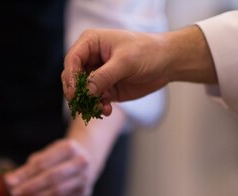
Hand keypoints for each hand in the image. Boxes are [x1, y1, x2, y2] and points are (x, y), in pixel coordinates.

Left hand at [4, 139, 96, 195]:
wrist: (88, 157)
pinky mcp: (85, 192)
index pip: (43, 163)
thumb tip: (11, 181)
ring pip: (57, 191)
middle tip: (13, 194)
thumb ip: (32, 165)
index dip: (24, 173)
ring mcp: (85, 178)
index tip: (8, 181)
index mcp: (69, 147)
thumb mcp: (49, 152)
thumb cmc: (61, 156)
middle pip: (51, 177)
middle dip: (30, 187)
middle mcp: (81, 162)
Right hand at [62, 26, 216, 114]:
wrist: (167, 63)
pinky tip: (107, 110)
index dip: (70, 76)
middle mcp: (91, 58)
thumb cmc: (147, 52)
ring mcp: (97, 75)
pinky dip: (99, 107)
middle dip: (77, 93)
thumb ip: (103, 76)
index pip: (72, 60)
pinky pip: (95, 100)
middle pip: (72, 78)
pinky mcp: (106, 89)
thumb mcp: (125, 62)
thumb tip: (86, 91)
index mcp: (91, 43)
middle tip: (84, 105)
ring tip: (101, 109)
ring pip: (82, 92)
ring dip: (88, 103)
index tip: (74, 93)